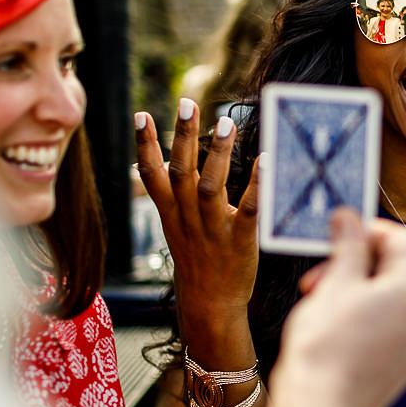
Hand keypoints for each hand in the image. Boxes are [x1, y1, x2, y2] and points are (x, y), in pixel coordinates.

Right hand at [133, 100, 258, 327]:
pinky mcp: (240, 241)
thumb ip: (170, 194)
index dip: (145, 145)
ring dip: (217, 153)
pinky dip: (256, 186)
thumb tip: (154, 163)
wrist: (211, 303)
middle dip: (183, 137)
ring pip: (210, 187)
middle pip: (181, 172)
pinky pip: (248, 210)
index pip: (152, 174)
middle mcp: (188, 218)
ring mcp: (213, 230)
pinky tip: (264, 162)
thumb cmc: (197, 258)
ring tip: (225, 122)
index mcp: (171, 212)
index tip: (141, 115)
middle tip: (188, 103)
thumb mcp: (175, 225)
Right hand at [273, 209, 405, 406]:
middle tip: (320, 275)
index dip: (368, 231)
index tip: (341, 233)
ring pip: (394, 302)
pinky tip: (340, 331)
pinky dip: (370, 321)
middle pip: (397, 271)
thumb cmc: (324, 349)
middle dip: (357, 266)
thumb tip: (350, 218)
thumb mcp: (334, 284)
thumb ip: (348, 245)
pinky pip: (394, 330)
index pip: (400, 240)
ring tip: (324, 305)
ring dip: (360, 294)